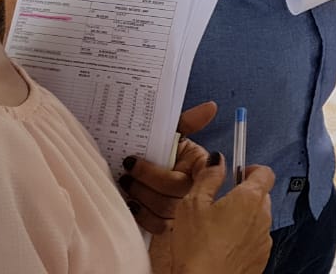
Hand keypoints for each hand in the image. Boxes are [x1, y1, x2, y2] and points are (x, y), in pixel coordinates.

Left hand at [121, 102, 217, 233]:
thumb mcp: (174, 135)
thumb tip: (211, 106)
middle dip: (145, 181)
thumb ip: (188, 122)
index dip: (161, 171)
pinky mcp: (172, 228)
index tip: (131, 161)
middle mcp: (200, 190)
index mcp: (204, 165)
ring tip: (125, 184)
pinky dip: (142, 216)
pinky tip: (130, 204)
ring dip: (140, 197)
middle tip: (125, 172)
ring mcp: (188, 213)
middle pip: (176, 192)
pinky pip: (158, 227)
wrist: (146, 171)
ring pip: (166, 210)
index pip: (194, 171)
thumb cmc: (163, 152)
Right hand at [157, 147, 274, 273]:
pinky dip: (244, 238)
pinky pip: (256, 240)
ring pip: (259, 218)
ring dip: (244, 218)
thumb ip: (208, 177)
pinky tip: (223, 246)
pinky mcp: (260, 258)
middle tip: (221, 202)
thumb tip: (217, 160)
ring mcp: (264, 239)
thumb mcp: (193, 204)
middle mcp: (263, 216)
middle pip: (262, 195)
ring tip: (218, 228)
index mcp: (250, 198)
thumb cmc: (197, 249)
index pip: (265, 172)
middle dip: (244, 194)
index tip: (236, 174)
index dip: (251, 170)